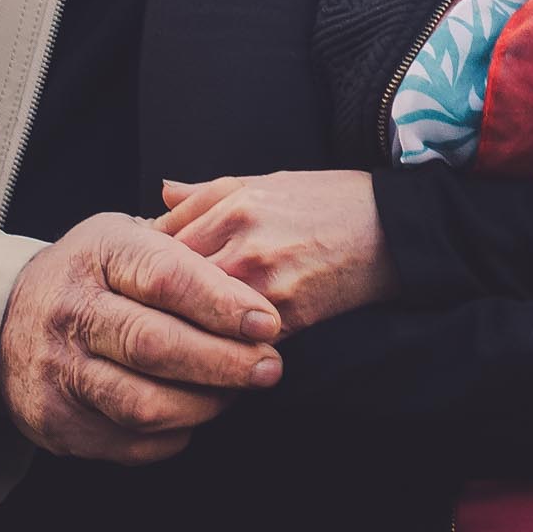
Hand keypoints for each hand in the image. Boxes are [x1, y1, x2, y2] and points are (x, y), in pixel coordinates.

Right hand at [0, 211, 282, 463]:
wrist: (1, 319)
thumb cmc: (93, 275)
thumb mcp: (128, 235)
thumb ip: (189, 242)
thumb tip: (256, 269)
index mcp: (98, 253)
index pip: (165, 277)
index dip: (222, 303)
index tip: (267, 323)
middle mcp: (71, 311)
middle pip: (155, 345)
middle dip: (223, 362)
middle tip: (268, 368)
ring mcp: (57, 370)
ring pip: (142, 403)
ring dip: (203, 404)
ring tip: (235, 393)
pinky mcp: (55, 421)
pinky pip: (128, 442)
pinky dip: (173, 435)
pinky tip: (193, 415)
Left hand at [155, 171, 401, 332]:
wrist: (393, 228)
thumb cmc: (329, 200)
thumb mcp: (267, 181)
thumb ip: (207, 193)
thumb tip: (160, 194)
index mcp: (233, 206)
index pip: (160, 245)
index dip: (145, 266)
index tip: (139, 279)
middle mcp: (243, 246)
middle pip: (171, 288)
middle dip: (156, 303)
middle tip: (145, 317)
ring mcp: (265, 286)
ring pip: (198, 320)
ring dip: (185, 331)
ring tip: (173, 340)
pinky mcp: (289, 319)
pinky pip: (236, 343)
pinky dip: (222, 348)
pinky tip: (216, 351)